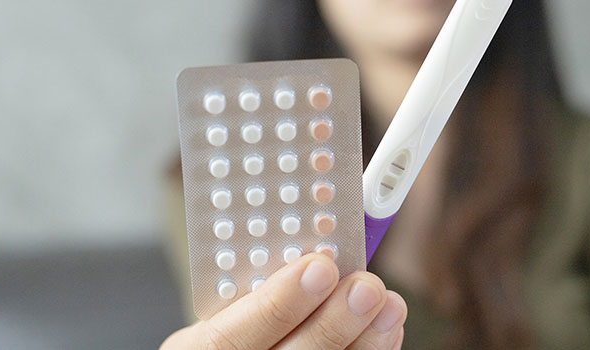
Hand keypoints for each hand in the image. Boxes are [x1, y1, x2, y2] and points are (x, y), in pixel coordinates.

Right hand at [161, 253, 406, 348]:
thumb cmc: (233, 325)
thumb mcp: (224, 302)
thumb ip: (257, 280)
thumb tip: (317, 246)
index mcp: (199, 348)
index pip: (230, 335)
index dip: (278, 303)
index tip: (320, 266)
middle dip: (332, 322)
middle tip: (366, 287)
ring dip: (365, 340)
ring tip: (390, 303)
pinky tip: (388, 328)